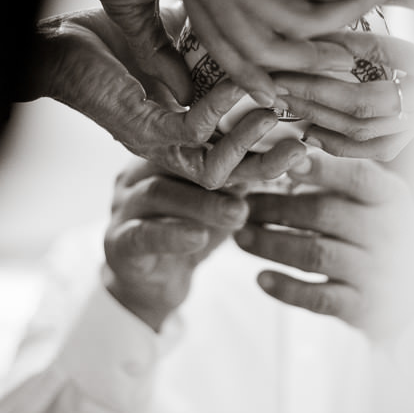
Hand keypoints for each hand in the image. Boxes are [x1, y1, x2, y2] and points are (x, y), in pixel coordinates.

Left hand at [22, 7, 300, 188]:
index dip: (275, 137)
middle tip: (310, 142)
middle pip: (238, 170)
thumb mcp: (173, 37)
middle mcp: (177, 141)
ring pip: (217, 165)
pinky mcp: (142, 129)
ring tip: (278, 113)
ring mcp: (160, 140)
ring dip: (250, 144)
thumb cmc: (108, 43)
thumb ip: (209, 40)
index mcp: (188, 124)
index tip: (308, 113)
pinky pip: (191, 130)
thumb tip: (250, 17)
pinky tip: (234, 85)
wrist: (56, 45)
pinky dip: (217, 109)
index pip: (242, 144)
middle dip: (274, 164)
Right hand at [103, 146, 304, 330]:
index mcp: (163, 151)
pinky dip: (173, 235)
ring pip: (158, 193)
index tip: (274, 128)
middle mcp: (138, 170)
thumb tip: (295, 153)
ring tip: (239, 213)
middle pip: (177, 157)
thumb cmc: (192, 230)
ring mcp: (124, 205)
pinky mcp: (118, 242)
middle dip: (224, 158)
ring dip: (203, 202)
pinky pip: (142, 234)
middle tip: (264, 167)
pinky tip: (199, 237)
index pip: (200, 134)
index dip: (239, 132)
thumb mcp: (223, 202)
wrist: (151, 284)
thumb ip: (246, 177)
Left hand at [234, 150, 413, 340]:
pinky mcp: (364, 307)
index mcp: (390, 197)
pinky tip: (261, 278)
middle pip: (326, 214)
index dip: (323, 170)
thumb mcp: (375, 198)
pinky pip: (320, 298)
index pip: (359, 178)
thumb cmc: (381, 227)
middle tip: (245, 206)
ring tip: (241, 237)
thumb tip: (284, 157)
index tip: (288, 162)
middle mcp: (389, 233)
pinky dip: (287, 289)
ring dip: (272, 245)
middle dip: (278, 208)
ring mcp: (378, 272)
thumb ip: (338, 179)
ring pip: (317, 255)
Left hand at [272, 0, 413, 160]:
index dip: (340, 43)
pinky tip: (310, 133)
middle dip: (314, 88)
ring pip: (368, 128)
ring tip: (284, 99)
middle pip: (365, 99)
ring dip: (320, 115)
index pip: (383, 51)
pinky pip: (380, 149)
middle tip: (277, 73)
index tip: (302, 35)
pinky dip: (343, 145)